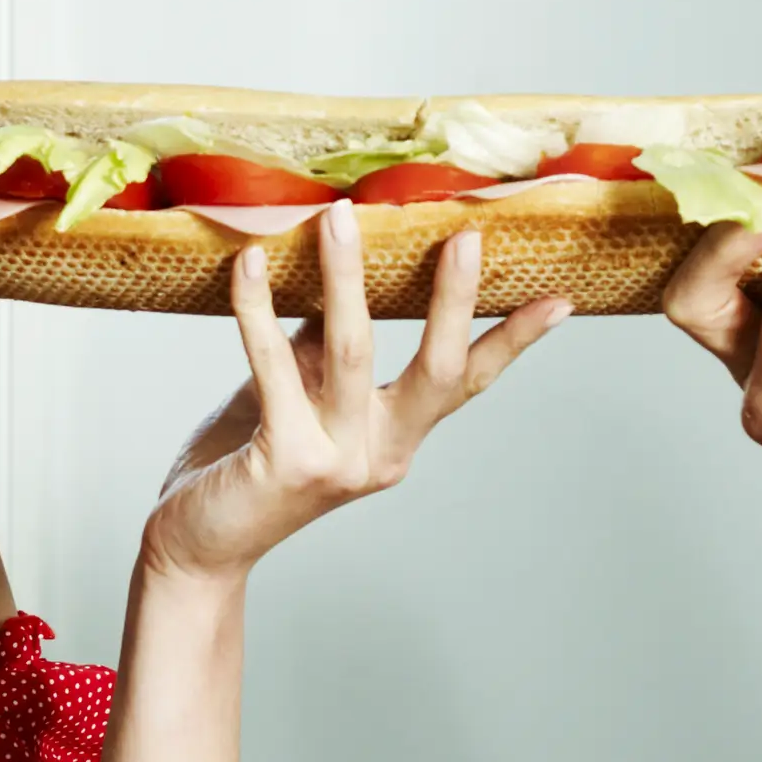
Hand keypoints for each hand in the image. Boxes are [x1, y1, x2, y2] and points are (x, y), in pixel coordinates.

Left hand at [139, 207, 566, 586]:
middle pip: (437, 369)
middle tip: (466, 235)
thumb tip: (343, 266)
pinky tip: (250, 263)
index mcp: (397, 440)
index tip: (564, 299)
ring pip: (353, 351)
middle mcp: (381, 454)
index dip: (515, 339)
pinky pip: (273, 366)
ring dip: (346, 276)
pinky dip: (258, 309)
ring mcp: (339, 461)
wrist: (197, 545)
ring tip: (341, 216)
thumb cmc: (245, 463)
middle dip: (454, 300)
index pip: (468, 381)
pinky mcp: (287, 459)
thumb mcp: (299, 397)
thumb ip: (324, 346)